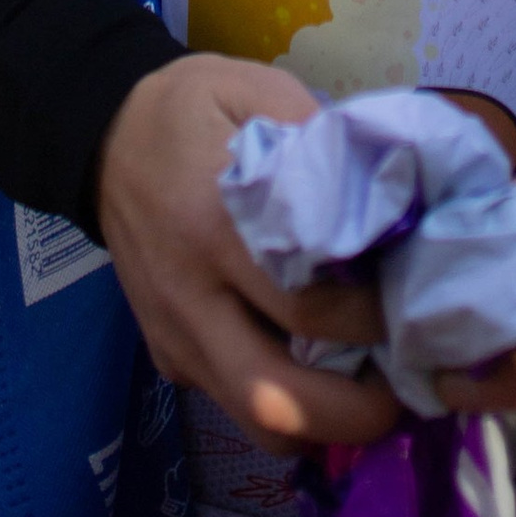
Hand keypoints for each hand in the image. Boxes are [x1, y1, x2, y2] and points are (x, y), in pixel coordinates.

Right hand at [95, 56, 399, 457]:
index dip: (371, 323)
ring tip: (370, 387)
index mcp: (215, 229)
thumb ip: (319, 140)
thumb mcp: (255, 91)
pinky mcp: (166, 354)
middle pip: (274, 398)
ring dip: (319, 424)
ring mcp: (172, 336)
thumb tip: (392, 194)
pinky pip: (230, 401)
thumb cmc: (190, 110)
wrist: (101, 136)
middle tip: (406, 385)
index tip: (414, 306)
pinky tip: (319, 367)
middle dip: (352, 413)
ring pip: (251, 421)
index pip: (305, 310)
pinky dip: (285, 405)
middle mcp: (189, 299)